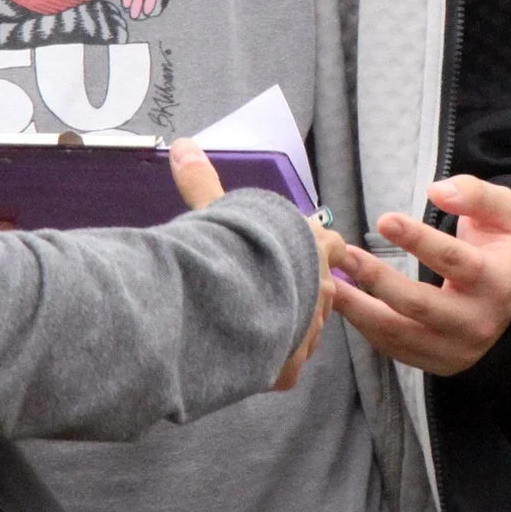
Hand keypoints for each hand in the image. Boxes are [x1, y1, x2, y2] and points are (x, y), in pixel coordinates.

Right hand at [171, 140, 339, 390]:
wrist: (236, 304)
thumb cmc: (237, 249)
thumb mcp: (220, 210)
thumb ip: (204, 182)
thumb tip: (183, 145)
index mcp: (315, 249)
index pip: (328, 244)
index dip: (310, 248)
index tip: (291, 251)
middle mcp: (322, 289)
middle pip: (317, 288)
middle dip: (295, 289)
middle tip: (261, 287)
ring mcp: (310, 331)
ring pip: (303, 327)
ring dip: (284, 323)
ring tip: (249, 320)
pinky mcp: (291, 366)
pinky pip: (282, 362)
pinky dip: (266, 359)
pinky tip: (243, 354)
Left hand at [329, 174, 510, 374]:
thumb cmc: (507, 247)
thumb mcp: (505, 212)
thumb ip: (475, 195)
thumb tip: (436, 191)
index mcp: (497, 281)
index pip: (454, 260)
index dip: (419, 240)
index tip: (384, 220)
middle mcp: (478, 321)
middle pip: (419, 305)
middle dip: (377, 279)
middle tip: (344, 254)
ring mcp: (458, 348)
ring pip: (400, 334)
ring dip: (359, 309)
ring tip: (330, 282)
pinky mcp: (441, 363)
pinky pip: (396, 349)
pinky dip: (367, 328)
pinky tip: (346, 303)